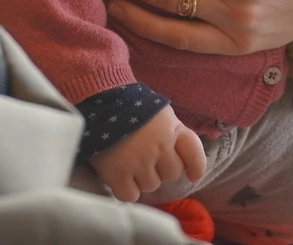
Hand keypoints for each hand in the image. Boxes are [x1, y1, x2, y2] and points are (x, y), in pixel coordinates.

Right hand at [89, 106, 205, 201]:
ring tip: (129, 163)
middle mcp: (159, 147)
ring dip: (142, 179)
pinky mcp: (117, 173)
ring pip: (152, 186)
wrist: (96, 98)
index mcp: (172, 129)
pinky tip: (120, 177)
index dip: (196, 167)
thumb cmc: (128, 103)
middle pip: (172, 174)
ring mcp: (139, 161)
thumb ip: (171, 132)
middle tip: (146, 159)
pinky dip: (127, 190)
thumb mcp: (158, 112)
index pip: (194, 153)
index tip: (192, 175)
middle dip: (162, 170)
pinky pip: (131, 195)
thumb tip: (180, 155)